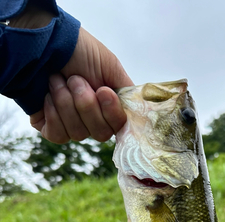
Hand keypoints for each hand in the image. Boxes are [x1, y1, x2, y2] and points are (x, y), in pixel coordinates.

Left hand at [30, 27, 133, 143]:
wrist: (42, 43)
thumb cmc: (77, 50)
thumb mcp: (110, 66)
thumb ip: (127, 92)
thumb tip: (141, 113)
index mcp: (109, 107)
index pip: (119, 127)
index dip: (111, 112)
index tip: (102, 91)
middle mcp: (93, 120)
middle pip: (100, 134)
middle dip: (85, 104)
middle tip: (75, 79)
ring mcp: (72, 126)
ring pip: (78, 133)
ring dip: (67, 102)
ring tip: (57, 80)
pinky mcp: (50, 129)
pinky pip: (59, 135)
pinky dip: (53, 113)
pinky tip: (47, 95)